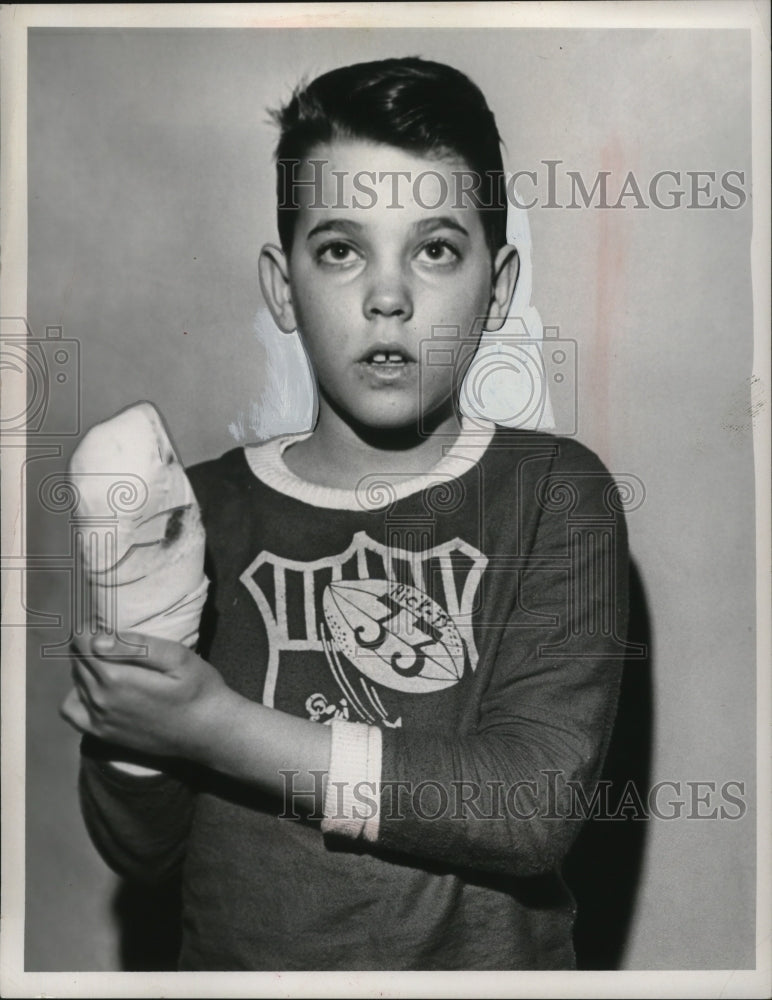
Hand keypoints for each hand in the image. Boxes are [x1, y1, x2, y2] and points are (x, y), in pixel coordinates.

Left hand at [61, 631, 235, 765]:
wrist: (208, 731)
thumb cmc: (198, 688)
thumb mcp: (177, 658)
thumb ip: (137, 647)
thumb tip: (98, 640)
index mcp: (116, 678)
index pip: (82, 643)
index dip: (89, 628)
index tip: (104, 622)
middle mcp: (100, 700)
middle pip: (77, 661)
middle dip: (88, 645)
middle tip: (110, 637)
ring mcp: (100, 720)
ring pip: (76, 681)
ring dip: (84, 666)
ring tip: (108, 659)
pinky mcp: (103, 734)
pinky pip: (72, 710)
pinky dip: (77, 694)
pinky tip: (96, 687)